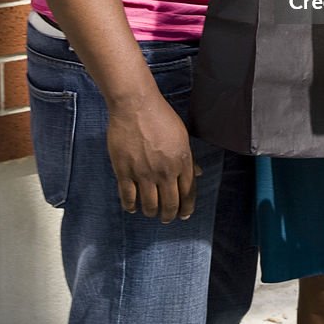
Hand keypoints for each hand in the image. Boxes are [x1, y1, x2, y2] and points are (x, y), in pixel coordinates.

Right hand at [106, 88, 200, 222]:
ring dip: (151, 212)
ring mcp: (144, 174)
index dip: (186, 207)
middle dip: (169, 215)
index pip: (188, 193)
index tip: (184, 215)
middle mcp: (165, 171)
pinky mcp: (125, 172)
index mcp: (182, 161)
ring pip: (150, 206)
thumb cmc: (161, 116)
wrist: (135, 105)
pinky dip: (131, 206)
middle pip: (170, 204)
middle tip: (166, 217)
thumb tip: (198, 173)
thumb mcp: (181, 135)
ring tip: (150, 212)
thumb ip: (188, 157)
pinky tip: (133, 207)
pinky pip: (128, 198)